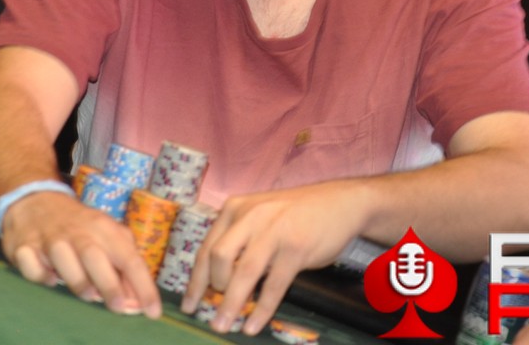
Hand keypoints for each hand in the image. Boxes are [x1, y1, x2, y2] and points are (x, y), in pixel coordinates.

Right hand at [1, 191, 161, 317]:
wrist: (35, 199)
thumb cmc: (80, 226)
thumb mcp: (107, 236)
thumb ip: (122, 265)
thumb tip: (137, 299)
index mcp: (104, 229)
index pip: (129, 258)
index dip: (143, 286)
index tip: (153, 311)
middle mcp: (78, 232)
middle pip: (95, 257)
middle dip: (109, 285)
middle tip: (119, 307)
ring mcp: (49, 238)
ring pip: (63, 260)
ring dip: (77, 281)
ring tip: (88, 294)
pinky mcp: (24, 245)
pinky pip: (32, 266)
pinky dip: (40, 275)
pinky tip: (49, 276)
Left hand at [182, 181, 369, 335]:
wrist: (340, 203)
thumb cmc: (296, 213)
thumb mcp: (260, 214)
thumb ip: (239, 237)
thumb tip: (217, 280)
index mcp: (235, 208)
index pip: (206, 247)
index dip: (195, 280)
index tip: (188, 305)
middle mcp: (251, 216)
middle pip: (218, 258)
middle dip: (211, 290)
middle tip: (213, 313)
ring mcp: (274, 231)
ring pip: (244, 273)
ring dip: (231, 304)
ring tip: (224, 326)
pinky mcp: (296, 248)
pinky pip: (273, 285)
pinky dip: (261, 309)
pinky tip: (253, 325)